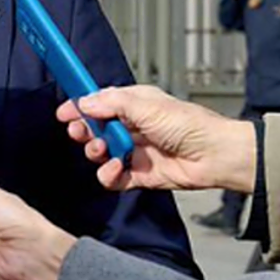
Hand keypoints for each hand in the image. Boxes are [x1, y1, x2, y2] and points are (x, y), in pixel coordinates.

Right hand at [56, 85, 256, 193]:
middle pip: (95, 129)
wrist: (215, 155)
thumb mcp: (145, 104)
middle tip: (80, 132)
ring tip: (104, 151)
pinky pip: (113, 177)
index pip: (98, 103)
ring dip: (96, 152)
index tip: (64, 113)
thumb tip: (85, 102)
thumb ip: (111, 103)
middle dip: (84, 131)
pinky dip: (108, 175)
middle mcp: (132, 127)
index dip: (80, 107)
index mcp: (134, 104)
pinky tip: (114, 170)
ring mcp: (135, 151)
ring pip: (101, 153)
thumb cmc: (190, 125)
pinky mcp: (139, 175)